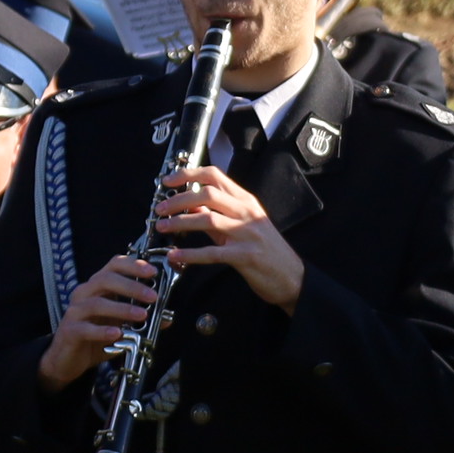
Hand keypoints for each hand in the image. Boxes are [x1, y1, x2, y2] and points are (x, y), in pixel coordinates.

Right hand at [41, 254, 162, 390]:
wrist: (68, 360)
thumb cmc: (95, 338)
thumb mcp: (121, 326)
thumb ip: (141, 320)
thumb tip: (167, 318)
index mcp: (98, 287)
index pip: (113, 265)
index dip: (133, 265)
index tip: (152, 272)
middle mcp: (84, 294)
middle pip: (105, 279)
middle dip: (131, 286)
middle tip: (153, 297)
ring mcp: (74, 312)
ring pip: (96, 303)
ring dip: (122, 308)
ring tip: (142, 315)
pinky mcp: (69, 331)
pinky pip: (85, 328)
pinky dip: (103, 331)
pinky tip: (118, 334)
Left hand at [154, 164, 305, 308]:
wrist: (293, 277)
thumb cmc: (267, 251)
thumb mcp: (243, 226)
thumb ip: (216, 215)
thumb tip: (190, 205)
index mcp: (246, 201)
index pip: (214, 176)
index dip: (188, 175)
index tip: (168, 181)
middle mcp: (247, 212)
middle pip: (207, 194)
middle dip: (178, 199)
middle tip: (160, 209)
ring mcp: (247, 233)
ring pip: (208, 218)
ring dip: (180, 222)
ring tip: (162, 227)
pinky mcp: (245, 256)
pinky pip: (212, 252)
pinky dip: (190, 254)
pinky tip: (175, 256)